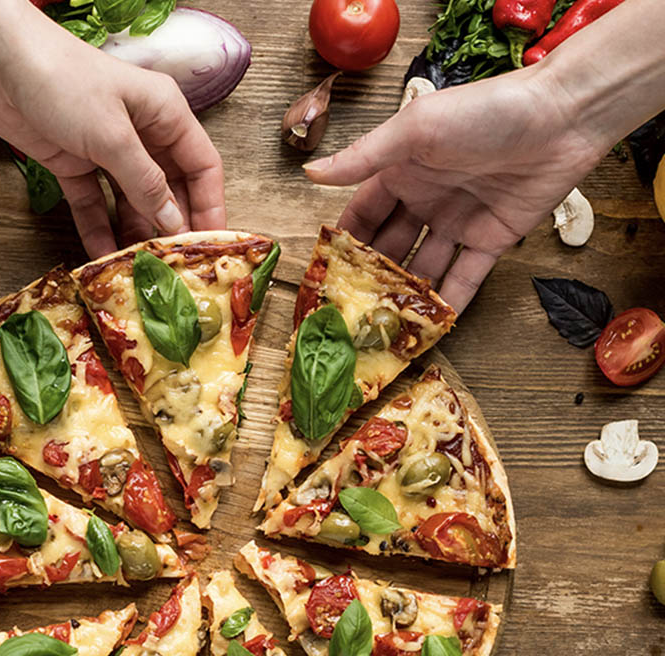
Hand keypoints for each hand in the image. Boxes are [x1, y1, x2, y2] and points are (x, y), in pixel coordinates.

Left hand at [0, 0, 225, 256]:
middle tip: (177, 268)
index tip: (211, 245)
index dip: (210, 206)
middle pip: (170, 189)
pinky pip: (95, 205)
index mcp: (165, 114)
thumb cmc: (61, 80)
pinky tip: (105, 257)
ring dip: (136, 234)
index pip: (202, 165)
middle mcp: (141, 133)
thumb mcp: (113, 135)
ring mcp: (107, 151)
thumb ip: (146, 183)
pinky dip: (99, 230)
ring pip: (133, 202)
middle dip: (173, 227)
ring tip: (142, 271)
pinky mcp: (74, 164)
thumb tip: (175, 223)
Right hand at [304, 67, 604, 310]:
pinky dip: (449, 302)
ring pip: (423, 267)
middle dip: (371, 277)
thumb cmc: (486, 112)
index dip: (346, 242)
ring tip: (382, 327)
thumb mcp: (415, 130)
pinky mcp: (492, 241)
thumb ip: (363, 157)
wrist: (562, 117)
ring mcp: (458, 222)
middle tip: (349, 310)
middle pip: (390, 246)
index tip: (325, 274)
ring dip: (404, 295)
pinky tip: (429, 327)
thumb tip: (311, 174)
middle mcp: (427, 199)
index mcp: (403, 171)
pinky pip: (465, 278)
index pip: (364, 214)